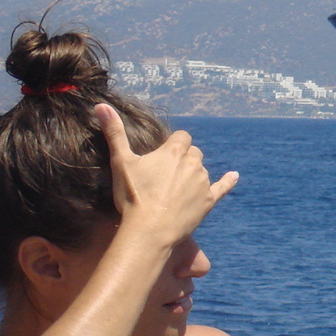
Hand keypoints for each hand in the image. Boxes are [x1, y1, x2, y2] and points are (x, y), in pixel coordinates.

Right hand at [96, 103, 237, 245]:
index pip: (181, 137)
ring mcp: (203, 182)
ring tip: (176, 188)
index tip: (162, 154)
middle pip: (193, 152)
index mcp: (175, 151)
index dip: (173, 144)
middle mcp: (193, 163)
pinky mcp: (209, 201)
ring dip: (193, 174)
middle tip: (166, 173)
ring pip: (202, 170)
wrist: (149, 230)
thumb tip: (100, 105)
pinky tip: (235, 176)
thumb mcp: (120, 162)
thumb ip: (114, 133)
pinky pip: (223, 187)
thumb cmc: (133, 196)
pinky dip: (229, 181)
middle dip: (183, 158)